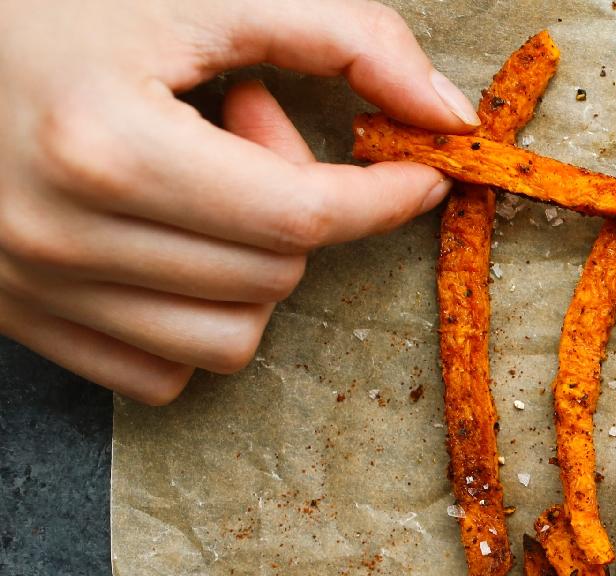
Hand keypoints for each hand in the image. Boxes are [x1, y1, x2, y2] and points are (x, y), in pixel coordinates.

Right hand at [0, 0, 473, 404]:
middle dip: (295, 200)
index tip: (417, 169)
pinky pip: (161, 375)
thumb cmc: (52, 2)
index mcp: (103, 143)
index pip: (303, 214)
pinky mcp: (17, 319)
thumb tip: (448, 117)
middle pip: (275, 274)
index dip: (384, 194)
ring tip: (199, 175)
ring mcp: (31, 286)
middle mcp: (60, 233)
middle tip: (243, 118)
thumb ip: (339, 35)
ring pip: (231, 339)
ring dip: (250, 266)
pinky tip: (163, 236)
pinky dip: (192, 319)